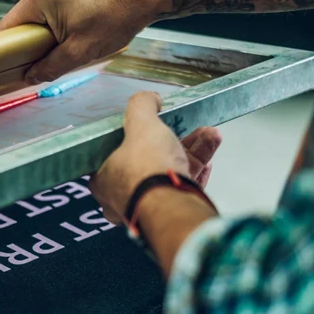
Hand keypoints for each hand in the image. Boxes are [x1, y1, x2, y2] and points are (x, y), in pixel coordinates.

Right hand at [0, 0, 164, 83]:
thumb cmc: (118, 15)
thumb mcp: (81, 51)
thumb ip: (50, 67)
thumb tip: (31, 76)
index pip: (7, 27)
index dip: (11, 48)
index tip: (18, 60)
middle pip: (24, 16)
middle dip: (38, 34)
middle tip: (62, 44)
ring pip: (38, 5)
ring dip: (50, 21)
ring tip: (77, 26)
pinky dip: (60, 7)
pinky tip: (80, 14)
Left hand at [89, 92, 220, 222]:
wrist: (172, 207)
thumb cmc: (147, 167)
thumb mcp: (141, 125)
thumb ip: (141, 106)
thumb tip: (149, 98)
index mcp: (103, 180)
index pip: (113, 153)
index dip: (133, 136)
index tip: (152, 125)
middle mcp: (121, 197)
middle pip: (148, 161)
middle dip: (175, 140)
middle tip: (191, 126)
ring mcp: (146, 208)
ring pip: (169, 174)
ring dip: (193, 152)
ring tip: (211, 134)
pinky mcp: (169, 214)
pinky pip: (181, 189)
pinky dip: (196, 172)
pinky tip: (210, 159)